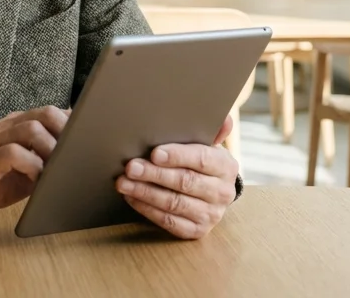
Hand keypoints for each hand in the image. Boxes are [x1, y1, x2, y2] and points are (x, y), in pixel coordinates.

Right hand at [0, 105, 69, 226]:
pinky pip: (12, 153)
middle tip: (77, 153)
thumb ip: (44, 160)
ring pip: (30, 129)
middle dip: (66, 130)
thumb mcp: (23, 170)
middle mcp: (4, 128)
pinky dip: (32, 164)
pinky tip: (38, 179)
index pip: (48, 112)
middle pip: (44, 113)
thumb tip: (76, 158)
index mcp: (14, 126)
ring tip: (60, 168)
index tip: (89, 137)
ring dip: (51, 148)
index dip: (71, 123)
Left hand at [117, 115, 238, 239]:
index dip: (177, 156)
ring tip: (123, 182)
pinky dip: (147, 209)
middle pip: (185, 182)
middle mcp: (222, 192)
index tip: (154, 153)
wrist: (211, 192)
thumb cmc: (201, 162)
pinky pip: (168, 221)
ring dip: (145, 192)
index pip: (201, 159)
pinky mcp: (197, 230)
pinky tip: (131, 197)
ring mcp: (211, 214)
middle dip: (154, 174)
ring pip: (174, 203)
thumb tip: (224, 119)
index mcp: (226, 166)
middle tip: (131, 167)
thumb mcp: (208, 144)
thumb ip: (212, 130)